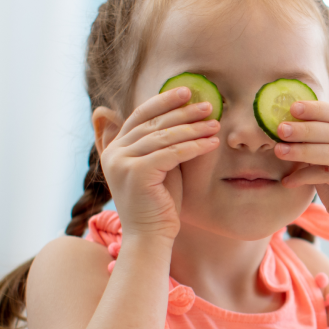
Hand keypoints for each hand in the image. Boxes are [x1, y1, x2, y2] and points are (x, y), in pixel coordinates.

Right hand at [95, 88, 220, 240]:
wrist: (150, 237)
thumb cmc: (159, 203)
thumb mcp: (159, 166)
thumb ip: (161, 143)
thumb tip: (179, 115)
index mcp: (115, 148)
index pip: (140, 115)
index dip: (163, 101)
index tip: (187, 91)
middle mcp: (114, 153)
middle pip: (153, 123)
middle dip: (183, 112)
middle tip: (208, 105)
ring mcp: (122, 162)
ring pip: (164, 137)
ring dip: (193, 128)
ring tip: (215, 123)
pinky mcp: (137, 173)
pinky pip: (172, 153)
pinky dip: (195, 146)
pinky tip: (213, 143)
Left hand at [273, 101, 328, 242]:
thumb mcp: (327, 162)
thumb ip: (316, 143)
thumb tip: (287, 124)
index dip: (315, 109)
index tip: (292, 107)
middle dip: (304, 129)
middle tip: (280, 129)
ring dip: (302, 151)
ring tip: (279, 151)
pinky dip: (306, 176)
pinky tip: (288, 181)